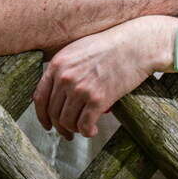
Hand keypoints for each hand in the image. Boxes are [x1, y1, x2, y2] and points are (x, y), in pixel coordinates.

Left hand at [33, 16, 172, 138]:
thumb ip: (63, 68)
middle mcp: (65, 78)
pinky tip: (92, 131)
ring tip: (82, 129)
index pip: (40, 97)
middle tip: (67, 132)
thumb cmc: (112, 45)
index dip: (42, 115)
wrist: (137, 45)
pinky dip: (87, 132)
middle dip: (60, 126)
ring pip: (68, 121)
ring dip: (74, 129)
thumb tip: (54, 92)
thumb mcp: (79, 50)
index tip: (48, 124)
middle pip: (54, 112)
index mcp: (58, 64)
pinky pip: (85, 124)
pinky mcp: (99, 99)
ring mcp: (81, 89)